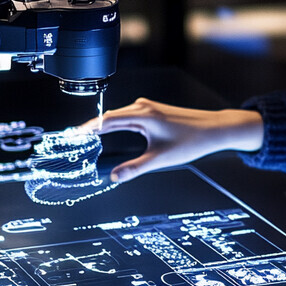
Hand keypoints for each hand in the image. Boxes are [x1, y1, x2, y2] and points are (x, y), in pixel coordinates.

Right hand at [82, 98, 262, 182]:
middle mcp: (143, 107)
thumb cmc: (191, 142)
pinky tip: (107, 131)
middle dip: (90, 128)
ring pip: (118, 115)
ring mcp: (148, 107)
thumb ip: (135, 168)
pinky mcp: (153, 111)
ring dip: (102, 125)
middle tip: (71, 138)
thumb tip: (114, 178)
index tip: (71, 135)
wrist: (214, 129)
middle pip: (109, 116)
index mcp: (143, 115)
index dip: (87, 128)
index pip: (107, 120)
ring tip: (84, 136)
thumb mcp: (161, 159)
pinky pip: (127, 116)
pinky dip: (114, 124)